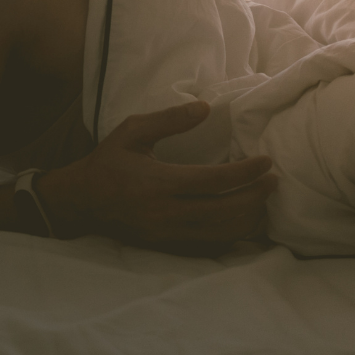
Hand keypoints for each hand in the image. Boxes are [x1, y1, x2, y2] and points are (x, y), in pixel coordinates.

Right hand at [37, 101, 276, 255]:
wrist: (81, 202)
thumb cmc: (108, 162)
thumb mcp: (132, 131)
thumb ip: (169, 120)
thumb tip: (205, 107)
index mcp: (160, 182)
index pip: (215, 181)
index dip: (246, 172)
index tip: (266, 162)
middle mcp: (167, 213)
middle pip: (226, 210)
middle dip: (256, 196)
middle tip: (273, 181)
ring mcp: (168, 234)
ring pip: (222, 232)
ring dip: (249, 217)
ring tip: (263, 200)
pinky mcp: (168, 246)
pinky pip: (210, 246)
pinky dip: (233, 235)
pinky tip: (243, 222)